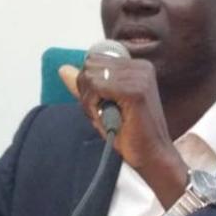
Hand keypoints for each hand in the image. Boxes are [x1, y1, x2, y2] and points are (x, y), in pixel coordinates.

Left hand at [59, 55, 187, 207]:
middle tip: (99, 112)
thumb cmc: (130, 134)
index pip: (94, 59)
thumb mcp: (103, 104)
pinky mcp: (136, 91)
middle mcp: (141, 66)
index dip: (87, 83)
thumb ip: (85, 86)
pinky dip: (92, 105)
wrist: (152, 156)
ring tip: (103, 116)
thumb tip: (63, 69)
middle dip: (86, 90)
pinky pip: (97, 87)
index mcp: (137, 66)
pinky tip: (103, 118)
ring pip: (90, 76)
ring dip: (89, 100)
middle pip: (90, 64)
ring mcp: (140, 77)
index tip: (99, 104)